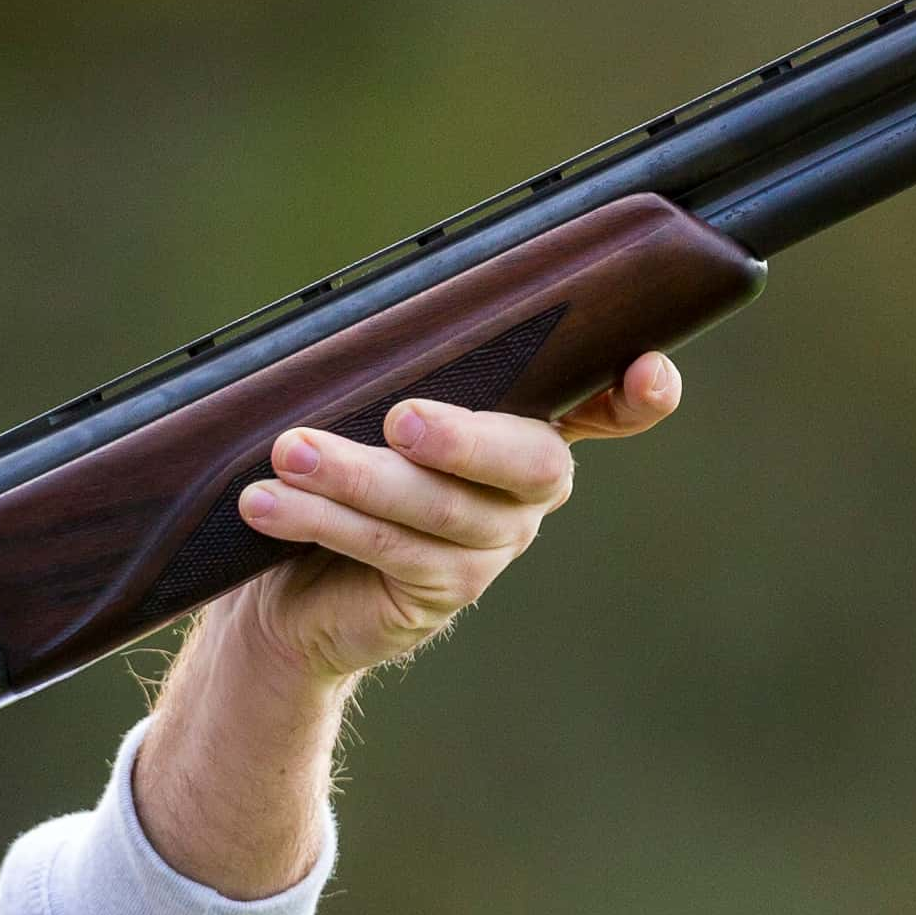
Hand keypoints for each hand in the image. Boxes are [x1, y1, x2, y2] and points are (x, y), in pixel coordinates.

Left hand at [135, 354, 685, 897]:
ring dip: (355, 476)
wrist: (289, 584)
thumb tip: (361, 324)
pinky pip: (389, 550)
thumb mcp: (366, 405)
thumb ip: (394, 368)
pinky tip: (267, 503)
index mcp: (527, 419)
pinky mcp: (443, 591)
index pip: (610, 406)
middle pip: (525, 459)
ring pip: (438, 508)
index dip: (640, 395)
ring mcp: (493, 543)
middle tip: (400, 417)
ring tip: (287, 452)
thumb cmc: (336, 466)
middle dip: (464, 437)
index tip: (648, 371)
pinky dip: (320, 519)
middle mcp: (528, 486)